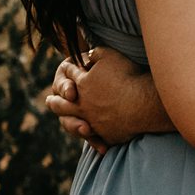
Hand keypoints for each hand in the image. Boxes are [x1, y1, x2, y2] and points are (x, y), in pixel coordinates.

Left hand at [51, 46, 174, 148]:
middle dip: (55, 102)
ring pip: (75, 125)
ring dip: (71, 124)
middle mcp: (83, 105)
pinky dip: (96, 140)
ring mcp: (93, 122)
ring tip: (68, 121)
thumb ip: (96, 53)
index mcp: (82, 85)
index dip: (65, 75)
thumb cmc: (127, 77)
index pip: (68, 77)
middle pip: (62, 105)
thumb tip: (88, 53)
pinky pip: (97, 139)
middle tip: (50, 101)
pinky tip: (97, 139)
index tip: (62, 76)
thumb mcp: (109, 56)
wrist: (143, 101)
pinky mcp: (106, 135)